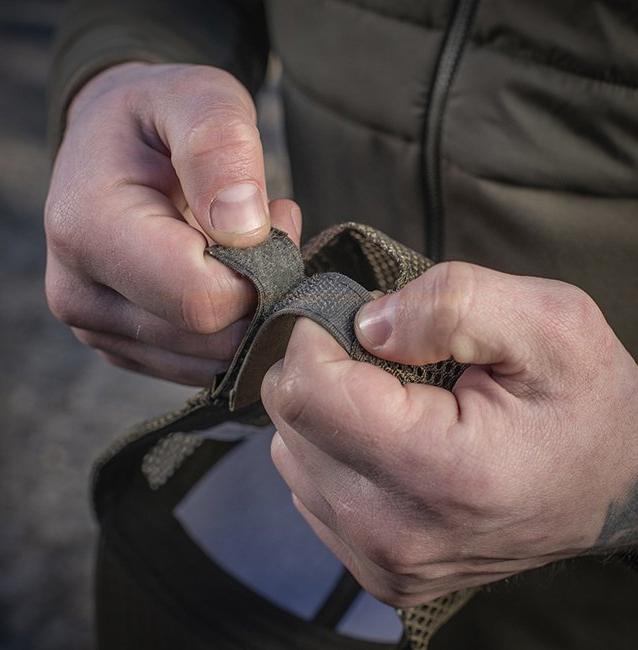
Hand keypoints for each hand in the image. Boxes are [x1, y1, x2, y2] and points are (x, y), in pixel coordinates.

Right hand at [45, 62, 300, 384]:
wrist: (115, 146)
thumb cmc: (159, 116)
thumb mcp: (198, 97)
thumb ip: (220, 149)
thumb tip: (244, 229)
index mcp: (90, 232)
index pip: (200, 299)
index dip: (261, 271)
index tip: (278, 219)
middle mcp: (81, 295)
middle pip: (209, 338)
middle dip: (261, 291)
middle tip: (272, 230)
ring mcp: (100, 329)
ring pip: (209, 360)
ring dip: (249, 310)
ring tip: (248, 245)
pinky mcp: (124, 346)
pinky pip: (199, 365)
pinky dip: (230, 327)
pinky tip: (228, 275)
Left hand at [261, 262, 637, 605]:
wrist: (613, 486)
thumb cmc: (586, 405)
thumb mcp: (548, 324)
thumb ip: (450, 304)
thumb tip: (366, 322)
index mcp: (442, 474)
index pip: (305, 393)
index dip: (315, 335)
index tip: (355, 319)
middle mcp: (397, 533)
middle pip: (290, 421)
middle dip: (322, 368)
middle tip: (385, 357)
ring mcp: (382, 560)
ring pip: (290, 452)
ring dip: (328, 410)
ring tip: (395, 401)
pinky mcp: (375, 568)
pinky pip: (310, 487)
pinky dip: (335, 449)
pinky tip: (389, 441)